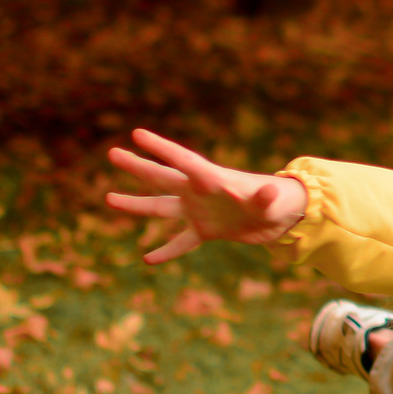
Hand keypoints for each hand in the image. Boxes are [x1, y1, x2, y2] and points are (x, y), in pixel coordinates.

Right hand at [104, 128, 308, 264]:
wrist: (284, 216)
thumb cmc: (279, 201)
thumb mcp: (271, 200)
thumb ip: (264, 197)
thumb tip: (268, 191)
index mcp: (212, 178)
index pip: (182, 160)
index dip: (161, 147)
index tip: (137, 134)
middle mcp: (200, 192)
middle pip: (163, 178)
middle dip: (138, 167)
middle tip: (113, 153)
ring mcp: (200, 211)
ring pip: (162, 207)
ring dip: (136, 205)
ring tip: (108, 199)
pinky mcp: (206, 231)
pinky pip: (181, 241)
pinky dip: (167, 250)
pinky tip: (148, 259)